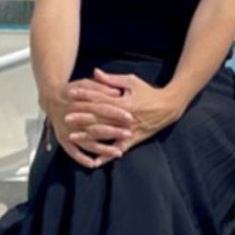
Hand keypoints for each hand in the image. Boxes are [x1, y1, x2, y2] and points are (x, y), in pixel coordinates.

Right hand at [42, 78, 128, 168]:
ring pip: (87, 142)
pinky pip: (72, 151)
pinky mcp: (63, 139)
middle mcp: (73, 118)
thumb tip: (117, 93)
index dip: (115, 113)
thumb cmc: (72, 90)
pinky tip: (94, 164)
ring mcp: (68, 131)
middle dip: (113, 132)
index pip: (101, 109)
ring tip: (118, 153)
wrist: (50, 98)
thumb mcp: (85, 83)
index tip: (130, 117)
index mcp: (80, 103)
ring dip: (102, 149)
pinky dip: (82, 159)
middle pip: (96, 127)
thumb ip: (101, 87)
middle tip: (128, 134)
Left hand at [71, 69, 185, 164]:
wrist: (169, 107)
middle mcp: (125, 118)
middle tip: (65, 119)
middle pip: (99, 118)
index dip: (85, 97)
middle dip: (81, 118)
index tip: (70, 95)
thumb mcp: (132, 81)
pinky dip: (107, 155)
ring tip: (72, 137)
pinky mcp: (133, 140)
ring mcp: (129, 130)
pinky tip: (95, 161)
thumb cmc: (149, 92)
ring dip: (88, 136)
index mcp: (124, 102)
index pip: (100, 100)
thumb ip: (112, 80)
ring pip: (105, 134)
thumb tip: (95, 73)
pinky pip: (118, 148)